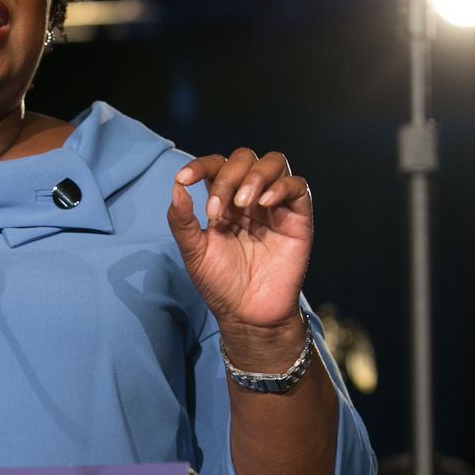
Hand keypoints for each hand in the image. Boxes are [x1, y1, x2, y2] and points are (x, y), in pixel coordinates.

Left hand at [168, 150, 313, 350]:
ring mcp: (276, 206)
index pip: (216, 166)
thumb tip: (176, 186)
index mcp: (225, 201)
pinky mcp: (298, 218)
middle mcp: (251, 198)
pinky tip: (264, 204)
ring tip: (243, 204)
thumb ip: (182, 220)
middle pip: (244, 158)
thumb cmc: (221, 284)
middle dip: (227, 176)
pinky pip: (298, 186)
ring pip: (274, 162)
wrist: (248, 315)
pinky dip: (281, 187)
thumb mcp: (194, 252)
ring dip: (254, 176)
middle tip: (216, 210)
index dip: (200, 166)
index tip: (183, 179)